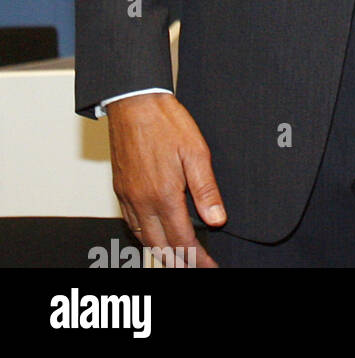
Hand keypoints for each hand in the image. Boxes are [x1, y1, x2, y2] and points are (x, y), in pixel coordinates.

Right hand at [106, 93, 224, 267]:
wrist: (134, 103)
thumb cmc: (165, 122)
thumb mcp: (196, 152)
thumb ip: (206, 189)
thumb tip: (217, 219)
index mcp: (163, 195)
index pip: (183, 240)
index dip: (198, 258)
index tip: (210, 266)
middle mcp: (142, 202)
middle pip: (160, 247)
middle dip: (179, 263)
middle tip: (196, 268)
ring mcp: (128, 197)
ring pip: (143, 238)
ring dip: (161, 253)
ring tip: (178, 260)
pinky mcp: (120, 189)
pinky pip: (131, 224)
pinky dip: (144, 237)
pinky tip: (153, 234)